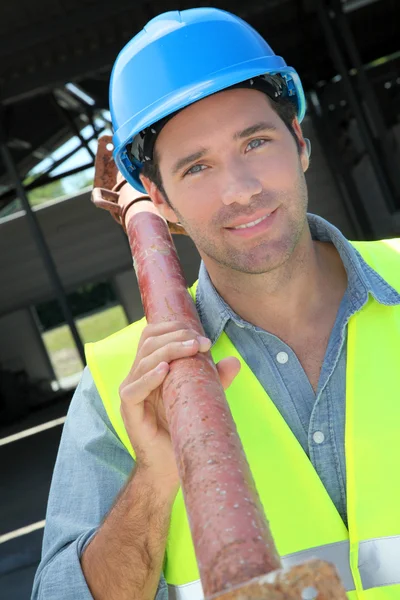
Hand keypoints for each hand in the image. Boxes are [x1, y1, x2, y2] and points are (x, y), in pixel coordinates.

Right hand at [119, 321, 240, 498]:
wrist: (170, 467)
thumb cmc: (184, 428)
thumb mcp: (201, 397)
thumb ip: (214, 379)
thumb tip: (235, 361)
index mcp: (150, 368)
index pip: (153, 336)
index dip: (174, 329)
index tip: (203, 337)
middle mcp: (137, 376)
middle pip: (148, 342)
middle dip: (176, 336)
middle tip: (202, 342)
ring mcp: (131, 392)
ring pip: (143, 360)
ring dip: (170, 350)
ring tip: (192, 349)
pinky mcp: (129, 411)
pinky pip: (134, 389)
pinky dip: (149, 377)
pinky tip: (165, 369)